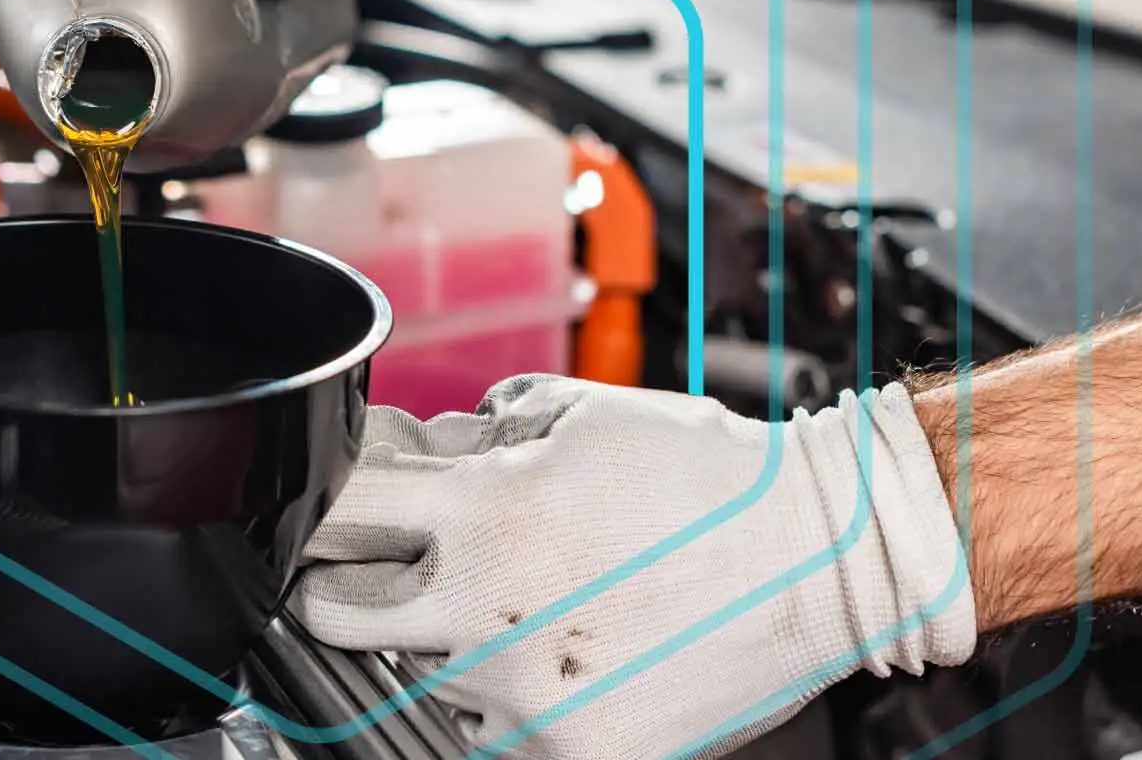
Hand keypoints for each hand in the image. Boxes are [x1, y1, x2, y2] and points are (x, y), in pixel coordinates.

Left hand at [293, 375, 974, 759]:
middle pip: (335, 614)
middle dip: (342, 590)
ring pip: (410, 684)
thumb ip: (476, 435)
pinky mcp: (569, 753)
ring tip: (505, 619)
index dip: (317, 510)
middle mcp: (488, 609)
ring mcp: (524, 694)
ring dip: (432, 655)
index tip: (320, 515)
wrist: (824, 557)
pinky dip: (494, 708)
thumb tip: (409, 447)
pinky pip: (480, 739)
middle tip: (383, 580)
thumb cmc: (705, 477)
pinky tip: (542, 668)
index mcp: (485, 512)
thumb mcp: (577, 416)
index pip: (336, 515)